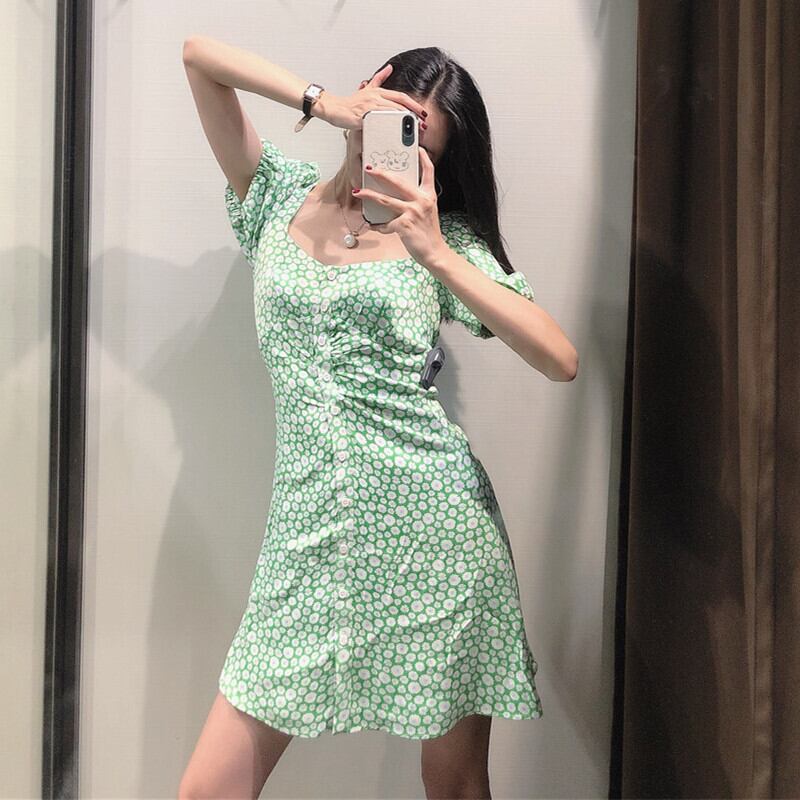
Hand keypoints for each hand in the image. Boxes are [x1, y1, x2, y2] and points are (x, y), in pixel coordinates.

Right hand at [313, 64, 426, 129]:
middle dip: (415, 115)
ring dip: (406, 121)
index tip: (424, 114)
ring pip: (392, 112)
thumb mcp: (368, 88)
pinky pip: (380, 121)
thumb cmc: (351, 103)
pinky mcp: (363, 116)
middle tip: (424, 124)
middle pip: (400, 105)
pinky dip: (390, 126)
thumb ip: (379, 79)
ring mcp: (370, 107)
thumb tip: (390, 68)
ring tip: (415, 130)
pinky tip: (398, 132)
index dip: (415, 105)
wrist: (334, 108)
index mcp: (379, 92)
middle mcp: (376, 97)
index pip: (402, 97)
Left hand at [355, 147, 448, 269]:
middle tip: (369, 168)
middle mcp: (422, 200)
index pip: (429, 171)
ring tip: (358, 192)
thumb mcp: (427, 213)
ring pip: (386, 200)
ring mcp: (413, 212)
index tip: (417, 148)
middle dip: (381, 173)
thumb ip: (417, 202)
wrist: (434, 252)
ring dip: (369, 195)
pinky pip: (386, 224)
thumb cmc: (428, 234)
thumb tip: (397, 197)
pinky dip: (379, 226)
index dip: (423, 158)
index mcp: (429, 195)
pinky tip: (374, 226)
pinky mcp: (404, 224)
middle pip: (398, 182)